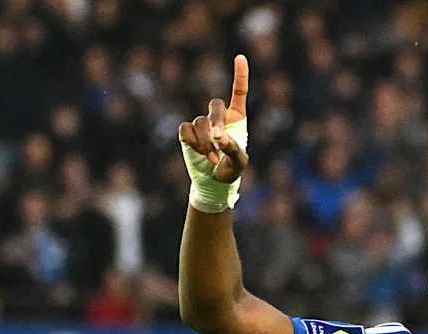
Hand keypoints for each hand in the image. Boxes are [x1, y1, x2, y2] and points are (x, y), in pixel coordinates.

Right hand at [178, 54, 249, 182]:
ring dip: (205, 141)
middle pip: (215, 105)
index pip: (239, 92)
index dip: (240, 75)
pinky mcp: (187, 132)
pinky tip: (201, 154)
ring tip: (212, 158)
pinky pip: (186, 130)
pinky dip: (194, 143)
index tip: (240, 57)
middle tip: (218, 140)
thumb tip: (219, 138)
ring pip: (200, 121)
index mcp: (236, 118)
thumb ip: (234, 149)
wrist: (214, 181)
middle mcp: (218, 117)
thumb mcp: (240, 162)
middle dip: (216, 122)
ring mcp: (201, 123)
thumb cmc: (231, 170)